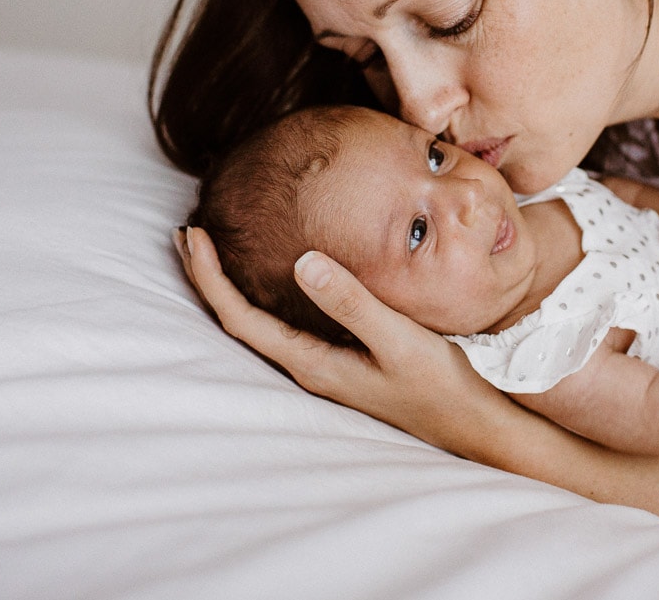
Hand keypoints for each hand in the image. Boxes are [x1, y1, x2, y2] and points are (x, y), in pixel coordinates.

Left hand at [173, 227, 518, 457]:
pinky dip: (265, 293)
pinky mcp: (342, 360)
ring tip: (214, 251)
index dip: (210, 277)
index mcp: (312, 361)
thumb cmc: (439, 385)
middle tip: (186, 234)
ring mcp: (325, 365)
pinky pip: (286, 323)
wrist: (472, 424)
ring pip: (260, 322)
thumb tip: (300, 261)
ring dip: (233, 285)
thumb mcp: (398, 339)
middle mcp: (309, 366)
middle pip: (239, 320)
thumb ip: (351, 302)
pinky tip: (277, 277)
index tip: (193, 235)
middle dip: (208, 278)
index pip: (240, 317)